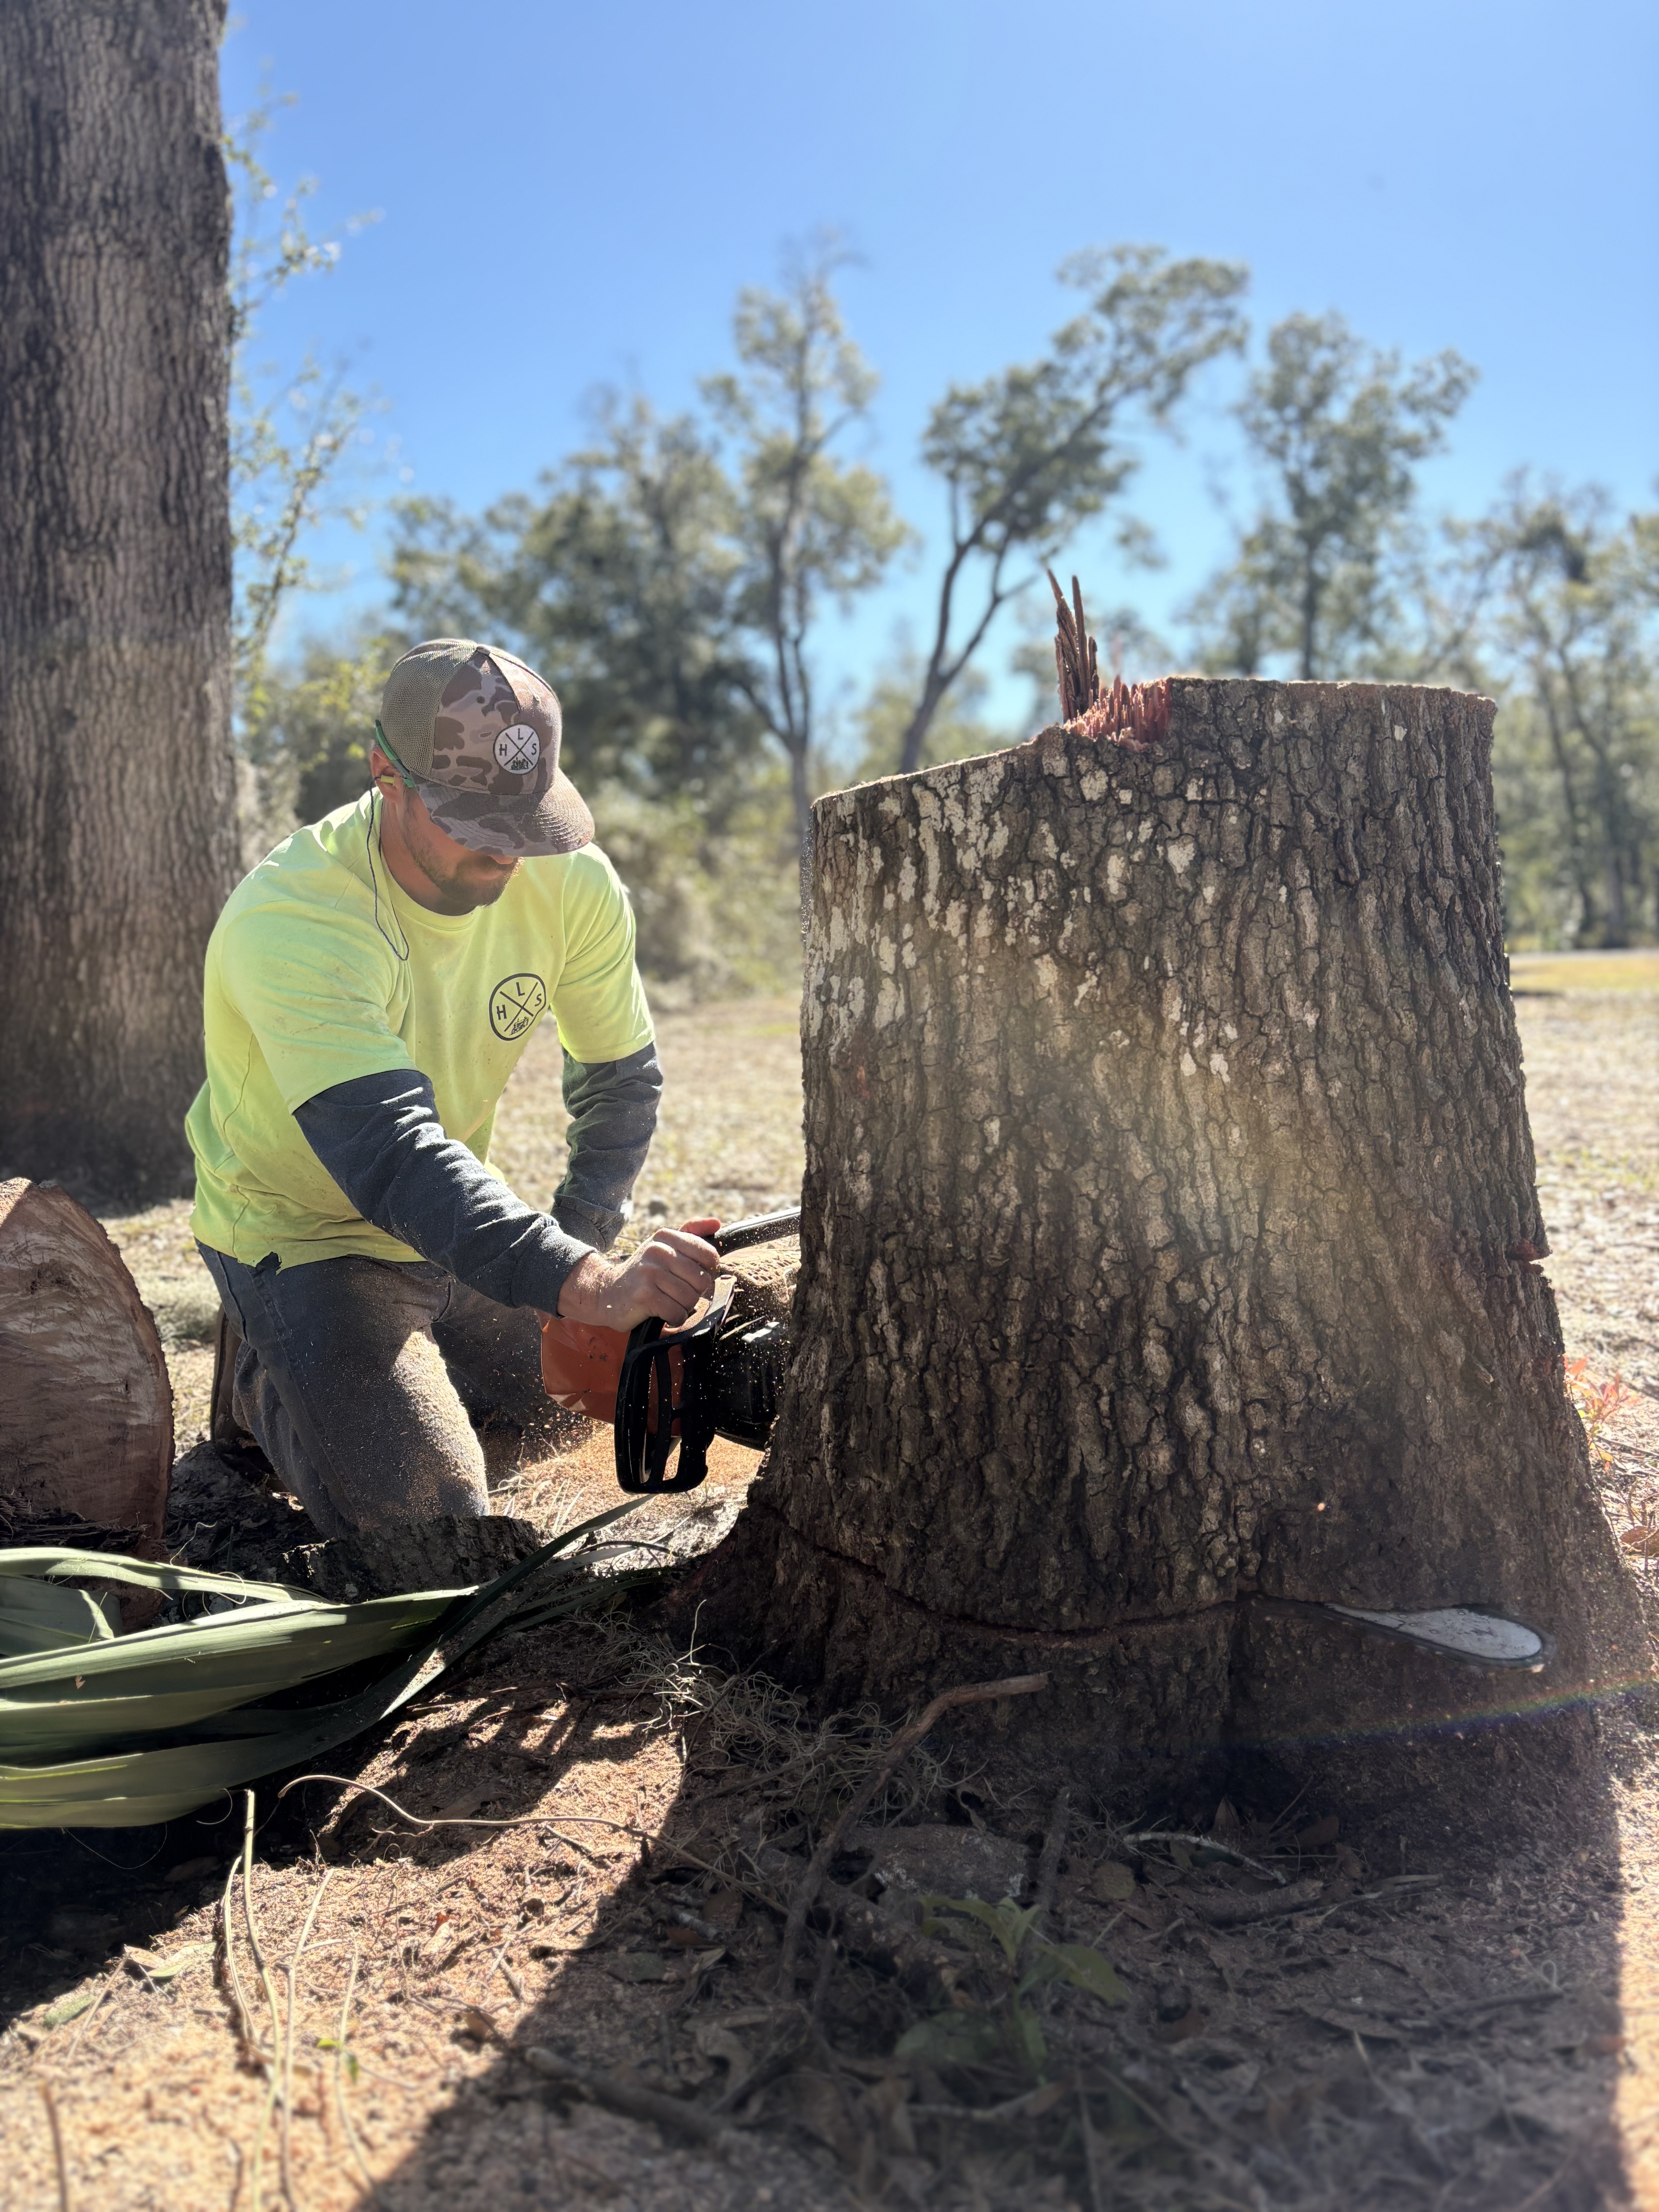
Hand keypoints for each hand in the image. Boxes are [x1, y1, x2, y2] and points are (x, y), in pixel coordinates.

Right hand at [556, 1218, 721, 1332]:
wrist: (605, 1292)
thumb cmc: (642, 1273)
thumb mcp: (662, 1247)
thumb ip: (690, 1234)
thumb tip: (716, 1223)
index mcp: (666, 1237)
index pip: (709, 1255)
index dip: (706, 1272)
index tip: (691, 1277)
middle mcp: (658, 1251)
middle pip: (701, 1280)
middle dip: (693, 1293)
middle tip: (676, 1293)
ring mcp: (650, 1273)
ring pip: (690, 1298)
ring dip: (683, 1307)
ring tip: (668, 1302)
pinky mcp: (644, 1296)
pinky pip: (677, 1313)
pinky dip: (674, 1318)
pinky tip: (662, 1313)